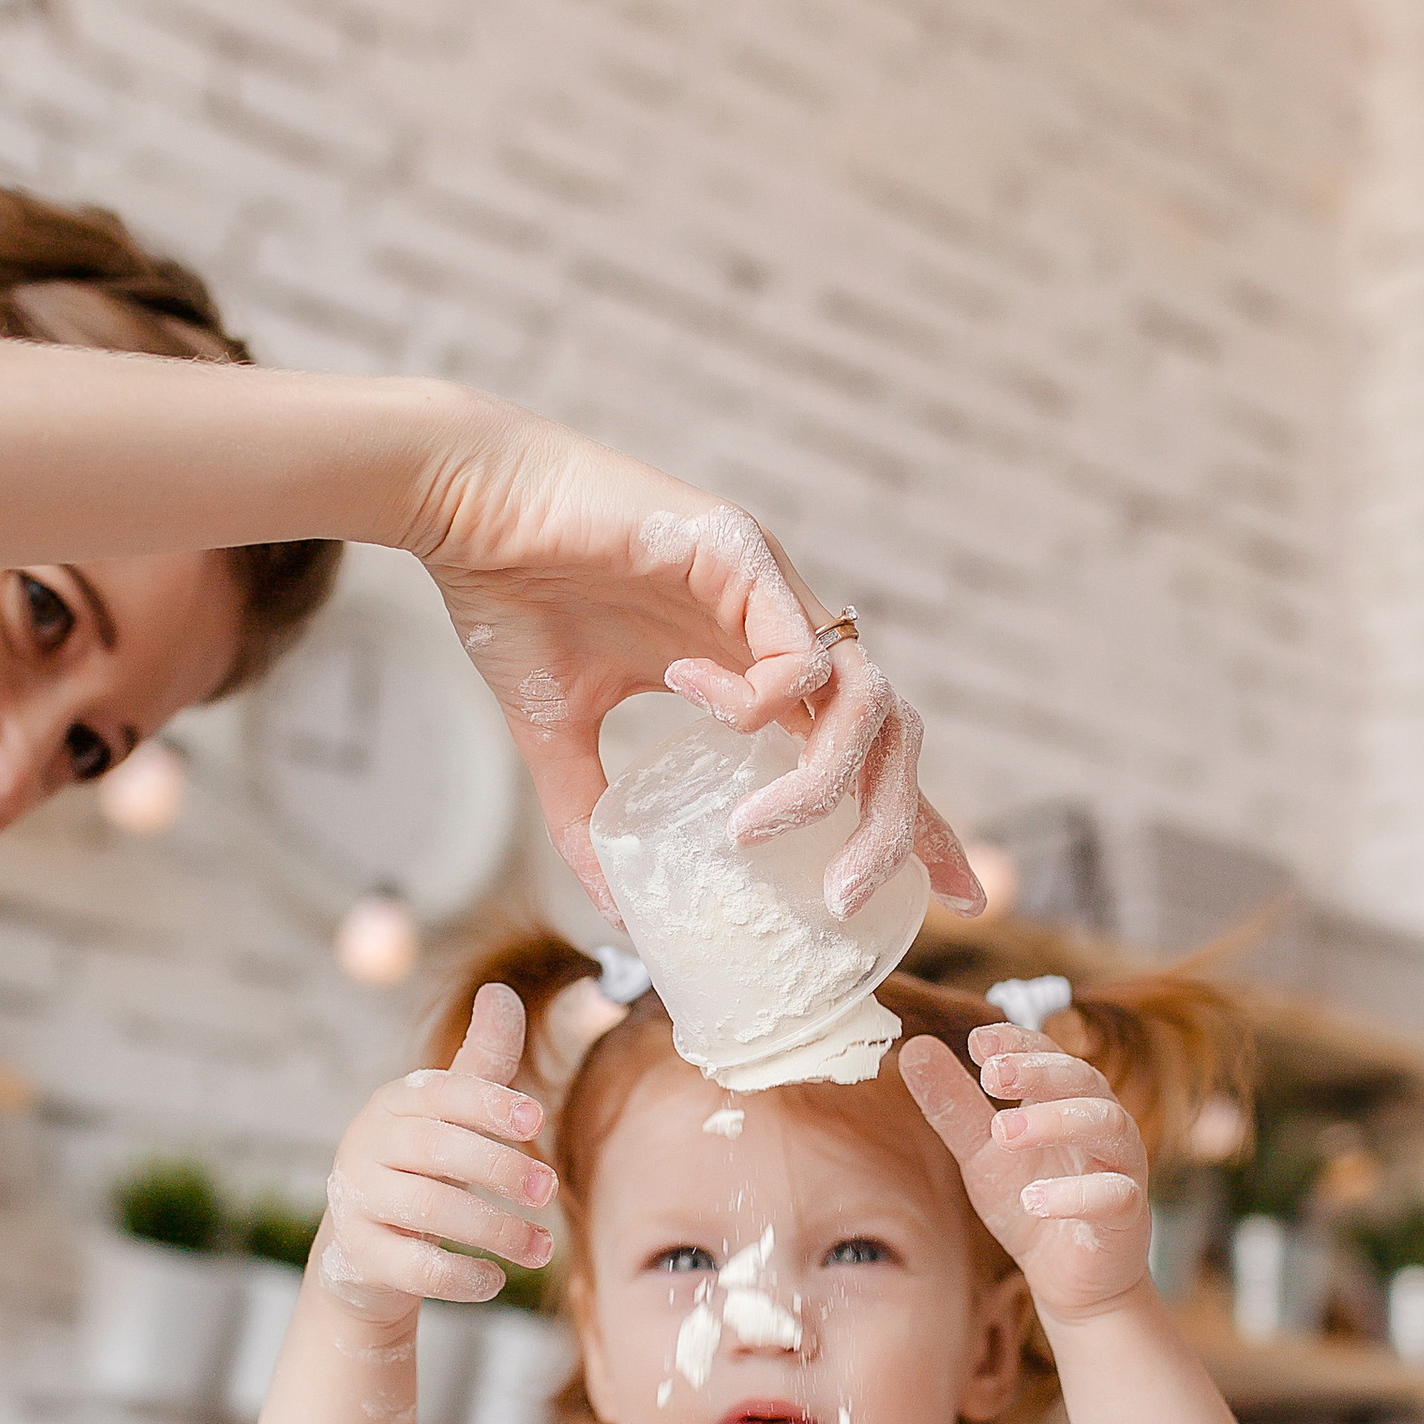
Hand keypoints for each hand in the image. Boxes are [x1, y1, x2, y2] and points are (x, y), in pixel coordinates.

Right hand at [311, 986, 556, 1332]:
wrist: (365, 1246)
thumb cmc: (425, 1164)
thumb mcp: (451, 1112)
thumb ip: (483, 1059)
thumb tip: (501, 989)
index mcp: (397, 1102)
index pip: (443, 1093)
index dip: (490, 1104)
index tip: (539, 1121)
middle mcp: (368, 1144)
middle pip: (438, 1150)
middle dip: (501, 1169)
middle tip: (549, 1190)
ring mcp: (357, 1200)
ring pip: (429, 1209)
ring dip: (496, 1231)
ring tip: (542, 1250)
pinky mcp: (359, 1254)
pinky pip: (413, 1266)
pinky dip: (461, 1277)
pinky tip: (496, 1279)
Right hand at [397, 399, 982, 920]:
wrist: (464, 508)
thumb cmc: (512, 598)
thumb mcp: (555, 734)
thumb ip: (591, 816)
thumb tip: (616, 915)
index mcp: (759, 665)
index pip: (870, 751)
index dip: (921, 821)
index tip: (960, 895)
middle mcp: (785, 626)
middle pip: (896, 733)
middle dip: (898, 824)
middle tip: (850, 897)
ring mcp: (771, 587)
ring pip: (865, 697)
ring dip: (832, 780)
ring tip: (762, 832)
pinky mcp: (742, 551)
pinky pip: (798, 650)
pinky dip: (762, 698)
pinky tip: (698, 705)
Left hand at [899, 1026, 1152, 1324]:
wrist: (1070, 1280)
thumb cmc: (1032, 1202)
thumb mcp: (983, 1152)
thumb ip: (954, 1104)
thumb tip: (914, 1046)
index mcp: (1066, 1100)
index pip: (1050, 1053)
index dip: (1019, 1042)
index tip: (978, 1041)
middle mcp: (1101, 1123)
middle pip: (1083, 1080)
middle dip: (1038, 1072)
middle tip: (991, 1076)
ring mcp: (1120, 1166)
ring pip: (1108, 1126)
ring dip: (1055, 1123)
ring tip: (1004, 1134)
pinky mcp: (1127, 1214)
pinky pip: (1115, 1194)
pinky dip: (1075, 1194)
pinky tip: (1034, 1199)